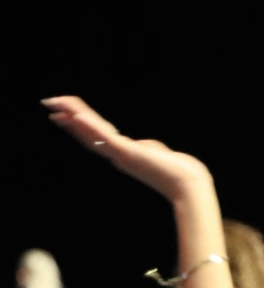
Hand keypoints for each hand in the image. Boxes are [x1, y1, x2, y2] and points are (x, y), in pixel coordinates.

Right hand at [43, 96, 213, 203]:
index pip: (96, 136)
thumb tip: (147, 146)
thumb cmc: (178, 170)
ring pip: (92, 133)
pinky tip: (78, 116)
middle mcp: (118, 155)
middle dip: (68, 118)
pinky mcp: (128, 153)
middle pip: (88, 133)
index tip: (65, 114)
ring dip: (74, 116)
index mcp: (124, 154)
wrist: (188, 184)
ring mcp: (121, 155)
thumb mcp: (158, 153)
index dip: (79, 125)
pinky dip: (90, 126)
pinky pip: (105, 137)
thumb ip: (147, 148)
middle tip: (50, 103)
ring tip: (58, 103)